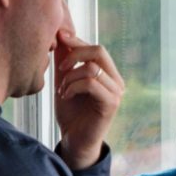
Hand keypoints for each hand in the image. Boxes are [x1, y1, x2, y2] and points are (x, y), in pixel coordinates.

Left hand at [53, 29, 123, 169]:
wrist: (75, 140)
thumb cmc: (71, 113)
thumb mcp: (64, 81)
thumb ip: (65, 60)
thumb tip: (61, 35)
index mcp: (108, 73)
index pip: (95, 47)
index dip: (76, 41)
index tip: (58, 38)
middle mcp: (116, 81)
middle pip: (99, 51)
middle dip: (75, 54)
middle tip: (60, 68)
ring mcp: (117, 92)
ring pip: (92, 68)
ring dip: (71, 77)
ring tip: (62, 89)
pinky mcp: (111, 104)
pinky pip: (91, 83)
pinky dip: (73, 87)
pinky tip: (65, 96)